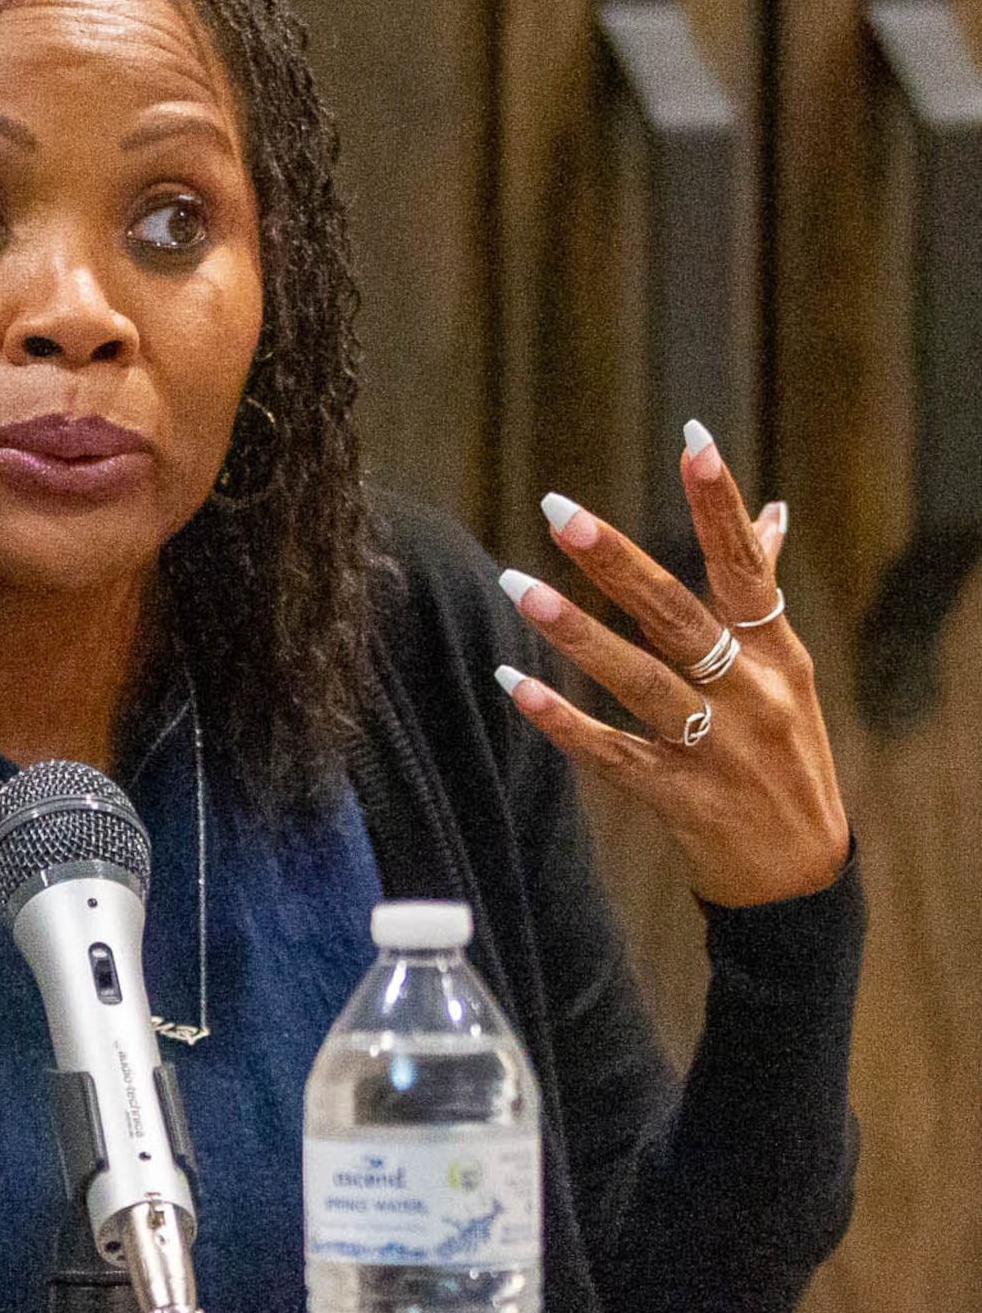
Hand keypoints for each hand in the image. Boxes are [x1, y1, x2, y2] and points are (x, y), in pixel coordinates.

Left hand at [500, 425, 848, 906]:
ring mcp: (716, 747)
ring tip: (516, 584)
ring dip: (575, 633)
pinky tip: (513, 686)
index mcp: (777, 652)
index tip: (693, 441)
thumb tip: (773, 511)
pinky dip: (563, 721)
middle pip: (679, 616)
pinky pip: (612, 753)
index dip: (720, 505)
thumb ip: (762, 592)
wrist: (798, 871)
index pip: (747, 566)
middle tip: (560, 511)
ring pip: (640, 681)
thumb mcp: (787, 670)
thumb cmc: (784, 752)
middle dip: (618, 562)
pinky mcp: (679, 797)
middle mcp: (752, 693)